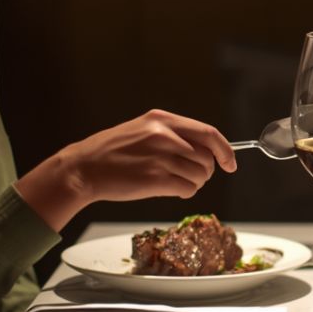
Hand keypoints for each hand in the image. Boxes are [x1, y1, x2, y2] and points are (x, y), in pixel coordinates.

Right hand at [18, 109, 235, 230]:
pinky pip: (187, 188)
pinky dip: (184, 192)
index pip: (209, 133)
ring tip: (177, 182)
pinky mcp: (154, 178)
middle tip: (194, 177)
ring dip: (194, 183)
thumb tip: (206, 148)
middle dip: (207, 171)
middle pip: (208, 156)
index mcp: (163, 119)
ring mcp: (160, 157)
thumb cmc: (113, 152)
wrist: (83, 168)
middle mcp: (164, 135)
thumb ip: (173, 134)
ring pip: (200, 174)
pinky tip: (171, 189)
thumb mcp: (143, 129)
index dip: (225, 150)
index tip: (229, 163)